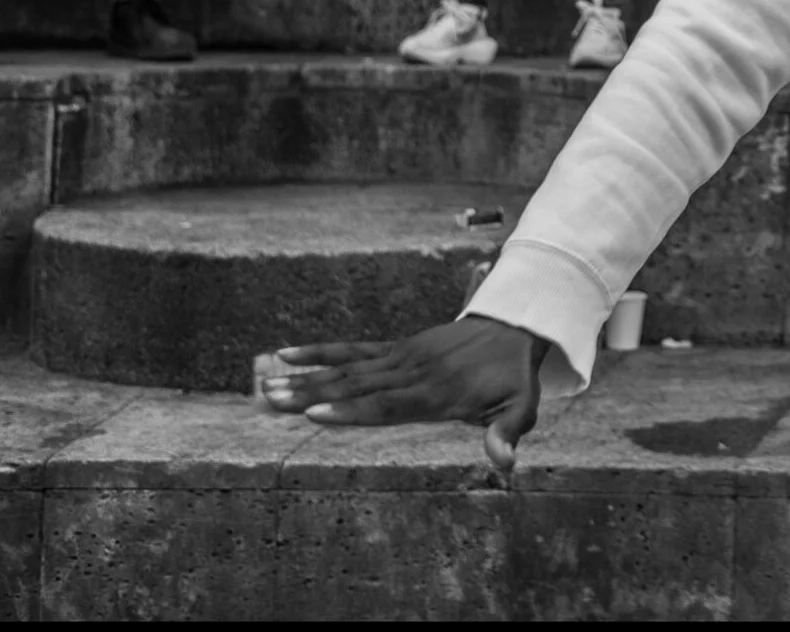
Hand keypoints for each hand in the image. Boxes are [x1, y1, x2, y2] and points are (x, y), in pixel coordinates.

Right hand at [262, 316, 546, 473]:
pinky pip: (355, 349)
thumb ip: (507, 432)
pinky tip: (288, 353)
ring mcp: (401, 357)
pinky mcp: (397, 348)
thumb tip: (505, 463)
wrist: (514, 326)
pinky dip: (322, 351)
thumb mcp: (520, 405)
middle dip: (312, 394)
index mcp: (434, 392)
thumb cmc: (512, 376)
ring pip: (347, 368)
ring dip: (307, 377)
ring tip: (268, 385)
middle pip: (355, 385)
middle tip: (272, 399)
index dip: (350, 410)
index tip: (314, 414)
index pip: (385, 404)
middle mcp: (411, 373)